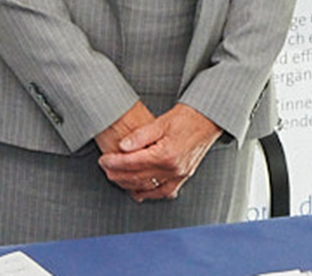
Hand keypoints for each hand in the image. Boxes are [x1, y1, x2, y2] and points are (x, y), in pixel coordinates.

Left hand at [97, 103, 222, 201]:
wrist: (207, 120)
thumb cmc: (186, 118)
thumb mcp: (160, 122)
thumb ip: (140, 135)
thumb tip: (122, 146)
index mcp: (166, 154)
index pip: (133, 163)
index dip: (115, 162)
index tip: (103, 160)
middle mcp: (173, 169)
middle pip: (137, 177)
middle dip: (117, 174)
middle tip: (105, 168)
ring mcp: (179, 175)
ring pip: (148, 188)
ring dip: (129, 185)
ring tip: (116, 178)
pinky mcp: (183, 177)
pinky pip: (164, 192)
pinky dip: (149, 193)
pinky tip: (138, 192)